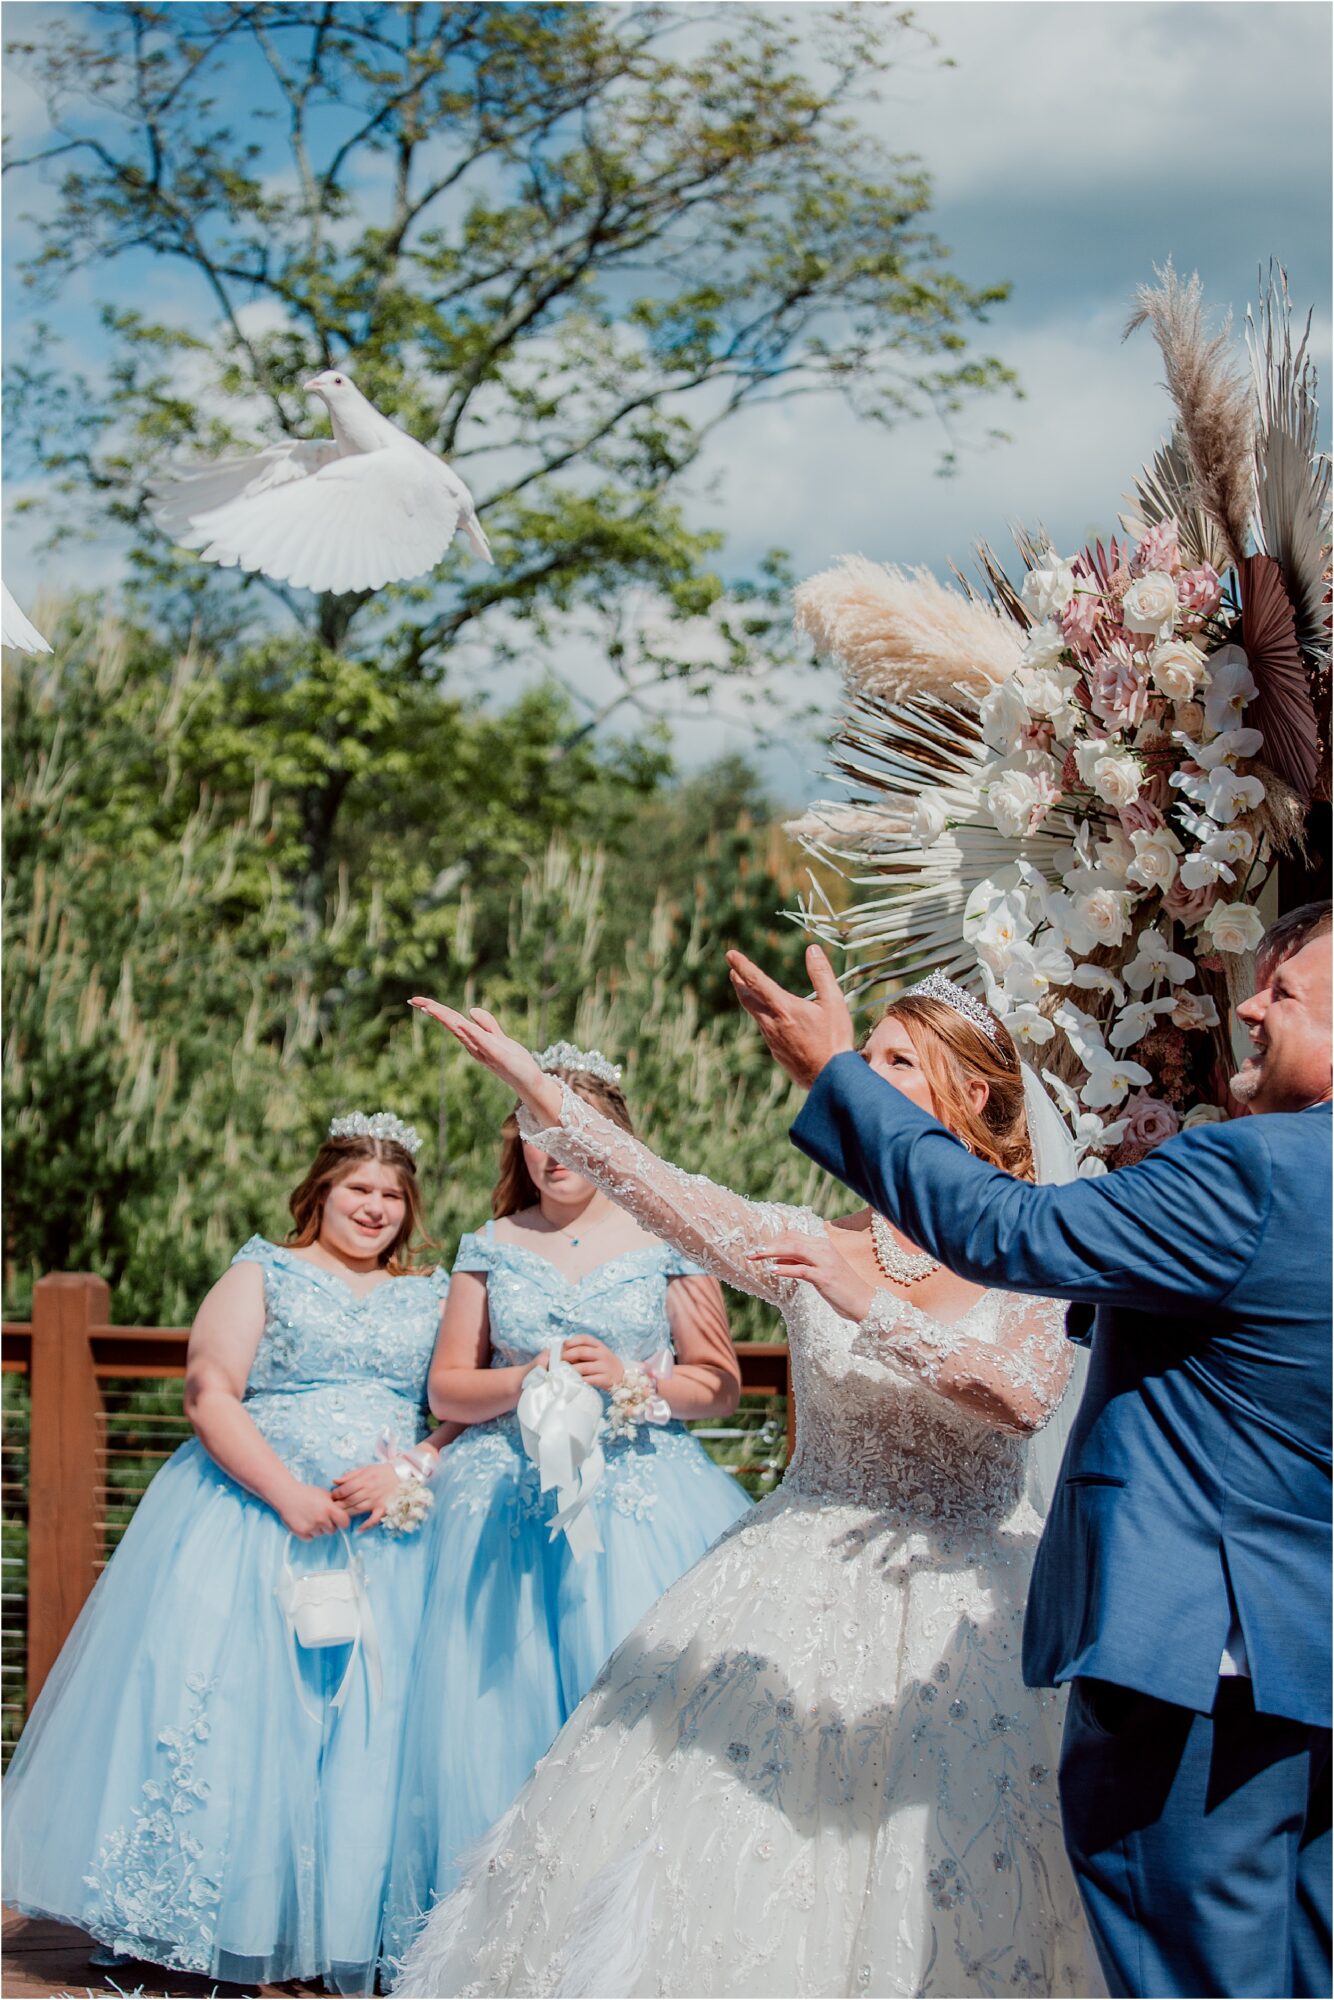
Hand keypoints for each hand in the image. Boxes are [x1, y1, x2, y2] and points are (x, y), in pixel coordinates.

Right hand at [278, 1482, 350, 1539]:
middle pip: (332, 1530)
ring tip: (310, 1517)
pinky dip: (308, 1532)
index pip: (345, 1523)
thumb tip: (342, 1511)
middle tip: (321, 1516)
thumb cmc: (306, 1493)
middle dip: (329, 1524)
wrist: (286, 1495)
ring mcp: (311, 1527)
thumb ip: (334, 1504)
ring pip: (321, 1534)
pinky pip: (310, 1538)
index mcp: (329, 1509)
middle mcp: (321, 1519)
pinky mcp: (301, 1533)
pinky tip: (304, 1522)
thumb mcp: (324, 1494)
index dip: (342, 1521)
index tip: (339, 1520)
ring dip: (318, 1528)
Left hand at [330, 1462, 402, 1533]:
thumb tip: (334, 1481)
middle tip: (331, 1508)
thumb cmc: (382, 1471)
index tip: (332, 1496)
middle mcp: (369, 1491)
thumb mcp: (366, 1468)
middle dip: (338, 1504)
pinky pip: (374, 1519)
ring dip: (347, 1514)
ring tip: (339, 1516)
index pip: (346, 1489)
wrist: (402, 1475)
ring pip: (358, 1509)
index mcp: (364, 1480)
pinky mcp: (383, 1508)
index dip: (336, 1494)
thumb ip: (350, 1475)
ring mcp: (376, 1501)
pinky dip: (367, 1525)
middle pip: (350, 1500)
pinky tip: (359, 1530)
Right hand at [408, 998, 562, 1124]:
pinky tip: (462, 1023)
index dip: (435, 1009)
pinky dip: (472, 1033)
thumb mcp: (499, 1038)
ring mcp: (484, 1051)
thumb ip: (487, 1025)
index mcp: (473, 1040)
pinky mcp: (499, 1056)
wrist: (529, 1082)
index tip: (416, 1000)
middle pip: (451, 1024)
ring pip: (462, 1032)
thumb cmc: (514, 1062)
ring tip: (430, 1007)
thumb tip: (471, 1010)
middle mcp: (474, 1046)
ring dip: (446, 1019)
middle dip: (433, 1011)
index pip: (452, 1021)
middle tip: (413, 1000)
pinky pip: (483, 1042)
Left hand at [558, 1336, 625, 1390]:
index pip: (584, 1339)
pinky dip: (580, 1380)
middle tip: (558, 1361)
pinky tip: (574, 1381)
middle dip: (568, 1355)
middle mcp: (603, 1354)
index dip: (572, 1341)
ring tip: (562, 1373)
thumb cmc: (603, 1364)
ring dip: (571, 1370)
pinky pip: (590, 1380)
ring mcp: (605, 1366)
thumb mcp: (596, 1354)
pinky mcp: (606, 1379)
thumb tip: (560, 1353)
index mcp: (599, 1346)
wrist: (623, 1376)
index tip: (562, 1346)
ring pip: (584, 1367)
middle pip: (582, 1351)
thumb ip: (581, 1351)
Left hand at [726, 944, 853, 1088]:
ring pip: (756, 1015)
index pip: (757, 981)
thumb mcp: (834, 1003)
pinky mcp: (777, 1053)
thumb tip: (811, 949)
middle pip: (748, 999)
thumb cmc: (834, 1040)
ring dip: (750, 1000)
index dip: (742, 966)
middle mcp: (772, 1024)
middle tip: (733, 971)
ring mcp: (772, 1040)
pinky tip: (770, 1020)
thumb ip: (822, 974)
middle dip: (740, 983)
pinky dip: (763, 1018)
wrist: (830, 1079)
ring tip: (748, 991)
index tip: (730, 954)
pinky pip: (766, 1030)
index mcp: (784, 1008)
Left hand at [746, 1229, 875, 1322]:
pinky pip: (801, 1270)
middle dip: (768, 1245)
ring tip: (756, 1257)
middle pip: (791, 1240)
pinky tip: (772, 1271)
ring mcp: (825, 1262)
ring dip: (772, 1252)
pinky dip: (785, 1269)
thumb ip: (800, 1264)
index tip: (759, 1249)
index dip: (774, 1241)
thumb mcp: (819, 1273)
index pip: (793, 1235)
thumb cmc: (842, 1289)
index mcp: (823, 1245)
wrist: (864, 1302)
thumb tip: (777, 1261)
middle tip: (750, 1253)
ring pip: (795, 1249)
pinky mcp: (825, 1277)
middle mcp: (824, 1249)